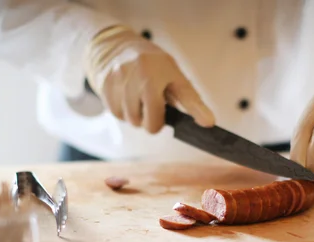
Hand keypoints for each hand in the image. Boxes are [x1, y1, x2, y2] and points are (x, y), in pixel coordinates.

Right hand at [84, 25, 213, 132]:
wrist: (113, 46)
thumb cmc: (149, 64)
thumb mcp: (171, 73)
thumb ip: (186, 98)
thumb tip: (206, 122)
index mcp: (165, 70)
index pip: (185, 95)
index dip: (197, 110)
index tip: (208, 123)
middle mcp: (143, 74)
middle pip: (150, 122)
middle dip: (152, 121)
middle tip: (152, 108)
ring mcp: (122, 80)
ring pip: (132, 121)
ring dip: (136, 117)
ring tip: (138, 101)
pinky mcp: (105, 86)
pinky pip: (117, 114)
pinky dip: (122, 112)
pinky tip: (125, 99)